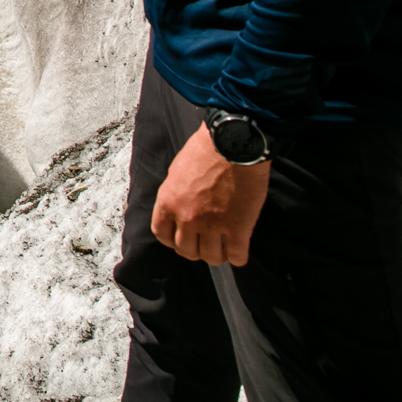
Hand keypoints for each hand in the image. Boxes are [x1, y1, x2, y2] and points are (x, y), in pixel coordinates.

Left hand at [150, 124, 269, 265]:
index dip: (173, 240)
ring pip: (211, 258)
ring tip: (223, 250)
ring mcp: (212, 225)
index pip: (162, 234)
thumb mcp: (177, 171)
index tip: (182, 238)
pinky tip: (239, 252)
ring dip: (217, 256)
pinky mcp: (238, 227)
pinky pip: (237, 255)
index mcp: (168, 202)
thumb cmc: (205, 150)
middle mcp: (186, 217)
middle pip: (186, 250)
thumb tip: (178, 208)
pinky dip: (238, 257)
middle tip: (204, 245)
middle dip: (195, 250)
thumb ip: (175, 194)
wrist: (233, 143)